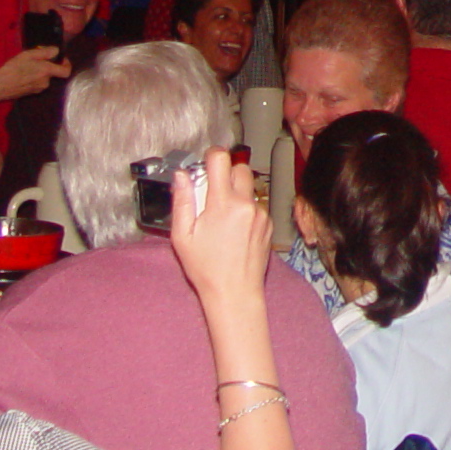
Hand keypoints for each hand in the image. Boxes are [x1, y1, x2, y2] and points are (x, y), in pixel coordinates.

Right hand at [0, 46, 69, 101]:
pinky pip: (36, 83)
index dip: (66, 64)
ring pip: (43, 78)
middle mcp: (46, 82)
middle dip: (46, 66)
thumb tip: (56, 51)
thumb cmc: (14, 68)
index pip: (66, 71)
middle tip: (34, 60)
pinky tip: (21, 75)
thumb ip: (45, 52)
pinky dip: (32, 78)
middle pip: (52, 73)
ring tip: (25, 67)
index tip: (60, 59)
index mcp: (47, 72)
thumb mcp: (29, 55)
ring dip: (38, 72)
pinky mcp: (30, 93)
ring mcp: (38, 89)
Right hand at [169, 145, 270, 310]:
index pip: (222, 159)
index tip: (204, 166)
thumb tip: (181, 175)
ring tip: (222, 215)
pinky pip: (257, 205)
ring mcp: (261, 214)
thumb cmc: (205, 267)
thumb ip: (183, 201)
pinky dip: (246, 209)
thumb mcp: (182, 235)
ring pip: (250, 187)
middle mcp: (246, 204)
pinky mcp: (268, 224)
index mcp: (223, 203)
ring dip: (237, 192)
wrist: (235, 292)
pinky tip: (234, 229)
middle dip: (226, 173)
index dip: (211, 157)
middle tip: (212, 192)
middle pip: (240, 168)